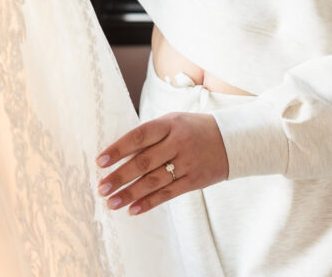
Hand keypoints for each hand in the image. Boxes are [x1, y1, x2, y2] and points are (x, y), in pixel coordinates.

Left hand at [96, 111, 228, 215]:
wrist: (231, 139)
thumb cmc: (193, 129)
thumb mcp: (174, 122)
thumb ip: (151, 136)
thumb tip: (120, 153)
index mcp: (170, 124)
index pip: (139, 136)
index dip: (119, 149)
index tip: (101, 161)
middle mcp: (178, 143)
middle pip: (144, 162)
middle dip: (120, 176)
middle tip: (102, 188)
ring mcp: (187, 163)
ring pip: (153, 181)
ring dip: (130, 193)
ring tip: (112, 202)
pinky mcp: (194, 181)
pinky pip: (168, 194)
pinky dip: (149, 203)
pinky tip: (133, 209)